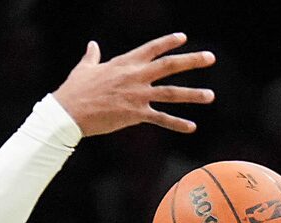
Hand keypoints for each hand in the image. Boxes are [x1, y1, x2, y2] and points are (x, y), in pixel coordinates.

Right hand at [51, 33, 214, 137]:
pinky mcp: (136, 114)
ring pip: (172, 93)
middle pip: (170, 65)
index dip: (168, 42)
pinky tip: (192, 127)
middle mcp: (135, 76)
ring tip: (210, 95)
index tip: (183, 37)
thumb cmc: (75, 89)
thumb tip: (92, 45)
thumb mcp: (85, 68)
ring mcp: (138, 95)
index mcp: (125, 63)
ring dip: (193, 94)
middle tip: (211, 57)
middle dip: (192, 61)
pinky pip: (161, 119)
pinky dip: (177, 124)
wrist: (69, 112)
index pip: (152, 48)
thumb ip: (92, 56)